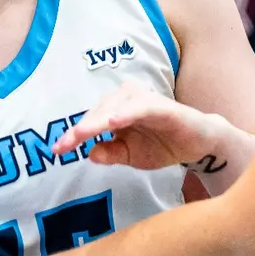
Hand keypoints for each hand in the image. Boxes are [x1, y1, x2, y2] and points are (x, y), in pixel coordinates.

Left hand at [51, 82, 226, 171]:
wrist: (198, 144)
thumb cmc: (163, 145)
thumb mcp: (132, 156)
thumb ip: (111, 154)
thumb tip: (90, 154)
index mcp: (117, 110)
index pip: (90, 120)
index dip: (73, 135)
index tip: (57, 150)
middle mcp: (127, 99)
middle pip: (97, 112)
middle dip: (80, 128)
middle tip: (64, 145)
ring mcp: (144, 100)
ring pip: (114, 108)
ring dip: (97, 120)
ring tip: (81, 133)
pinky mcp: (162, 106)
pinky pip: (140, 108)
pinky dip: (126, 113)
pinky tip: (113, 122)